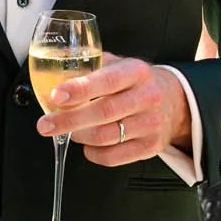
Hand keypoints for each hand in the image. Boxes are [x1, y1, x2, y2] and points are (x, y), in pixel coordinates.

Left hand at [39, 54, 192, 165]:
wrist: (174, 101)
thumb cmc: (136, 83)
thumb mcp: (118, 64)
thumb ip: (89, 65)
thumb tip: (54, 69)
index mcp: (136, 72)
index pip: (107, 80)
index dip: (79, 89)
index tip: (56, 95)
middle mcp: (147, 97)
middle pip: (103, 112)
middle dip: (68, 120)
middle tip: (45, 124)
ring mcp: (151, 124)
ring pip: (106, 137)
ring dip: (78, 136)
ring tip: (67, 131)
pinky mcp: (150, 147)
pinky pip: (113, 156)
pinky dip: (93, 153)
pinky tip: (88, 144)